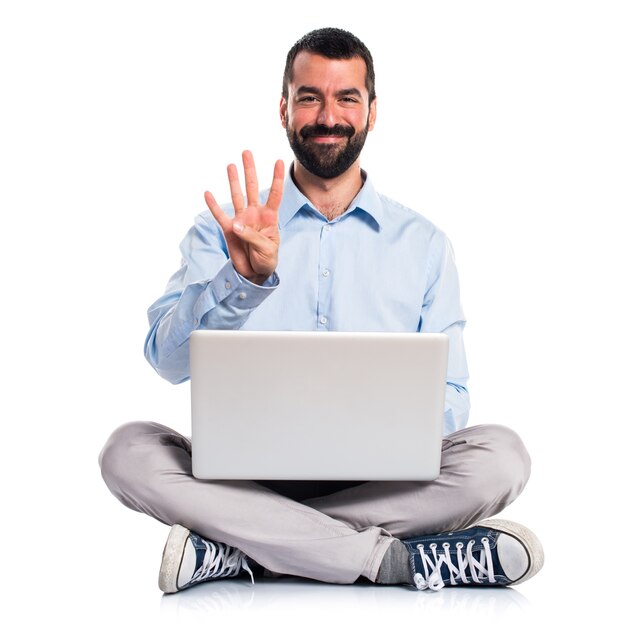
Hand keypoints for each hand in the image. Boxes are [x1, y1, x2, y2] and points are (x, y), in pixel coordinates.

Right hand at [204, 151, 284, 284]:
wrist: (255, 274)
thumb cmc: (267, 260)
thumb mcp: (267, 249)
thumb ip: (252, 236)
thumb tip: (235, 224)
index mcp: (270, 218)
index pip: (275, 195)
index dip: (277, 178)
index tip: (280, 161)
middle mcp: (255, 214)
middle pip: (252, 188)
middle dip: (250, 171)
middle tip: (247, 152)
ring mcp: (241, 220)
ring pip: (236, 196)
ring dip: (233, 181)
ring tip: (231, 165)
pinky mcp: (229, 229)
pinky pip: (219, 215)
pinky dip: (213, 205)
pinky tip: (208, 193)